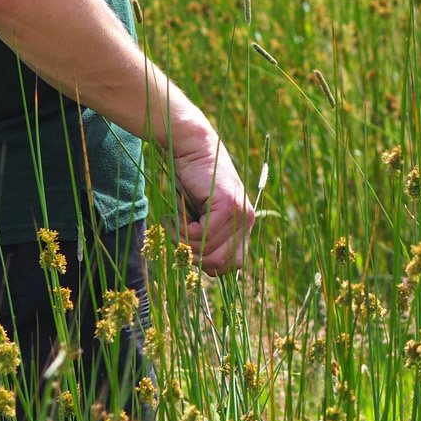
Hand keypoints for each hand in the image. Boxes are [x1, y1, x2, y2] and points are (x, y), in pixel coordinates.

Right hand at [172, 121, 255, 275]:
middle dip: (192, 256)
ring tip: (172, 221)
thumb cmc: (189, 185)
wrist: (190, 150)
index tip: (188, 247)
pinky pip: (201, 235)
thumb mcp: (199, 220)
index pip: (231, 266)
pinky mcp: (228, 206)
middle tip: (176, 234)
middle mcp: (247, 221)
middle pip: (219, 263)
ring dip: (181, 240)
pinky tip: (173, 216)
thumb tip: (206, 270)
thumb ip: (207, 242)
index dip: (206, 264)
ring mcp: (241, 214)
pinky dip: (180, 230)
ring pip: (206, 250)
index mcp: (243, 227)